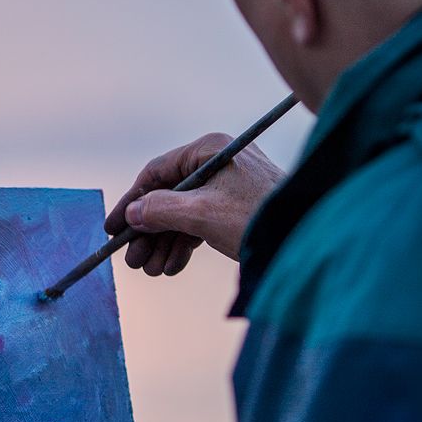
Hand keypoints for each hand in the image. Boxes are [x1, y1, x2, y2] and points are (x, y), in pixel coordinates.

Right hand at [104, 133, 284, 274]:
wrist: (308, 237)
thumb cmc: (259, 217)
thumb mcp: (203, 214)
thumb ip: (161, 210)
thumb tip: (132, 213)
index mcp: (210, 150)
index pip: (157, 173)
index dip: (132, 202)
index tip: (114, 228)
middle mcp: (218, 164)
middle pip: (169, 196)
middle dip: (149, 231)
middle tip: (134, 261)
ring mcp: (228, 186)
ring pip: (184, 213)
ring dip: (165, 243)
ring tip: (153, 270)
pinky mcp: (237, 208)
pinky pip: (201, 223)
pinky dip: (186, 245)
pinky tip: (173, 266)